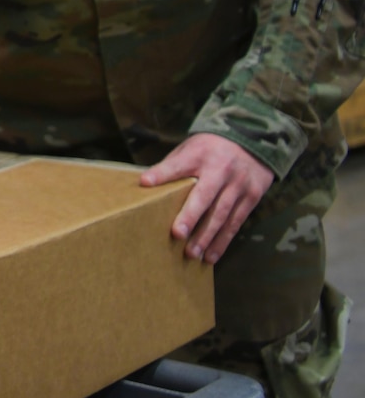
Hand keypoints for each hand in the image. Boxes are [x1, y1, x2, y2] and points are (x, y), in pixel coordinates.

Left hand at [140, 133, 274, 264]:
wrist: (253, 142)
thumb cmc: (211, 149)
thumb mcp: (191, 147)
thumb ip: (173, 166)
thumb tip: (146, 185)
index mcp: (200, 154)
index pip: (178, 164)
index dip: (162, 173)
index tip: (145, 182)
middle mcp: (221, 170)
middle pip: (204, 195)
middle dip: (190, 215)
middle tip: (177, 234)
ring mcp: (239, 185)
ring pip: (222, 214)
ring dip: (207, 236)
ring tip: (192, 253)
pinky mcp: (252, 197)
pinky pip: (236, 222)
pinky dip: (223, 241)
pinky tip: (211, 255)